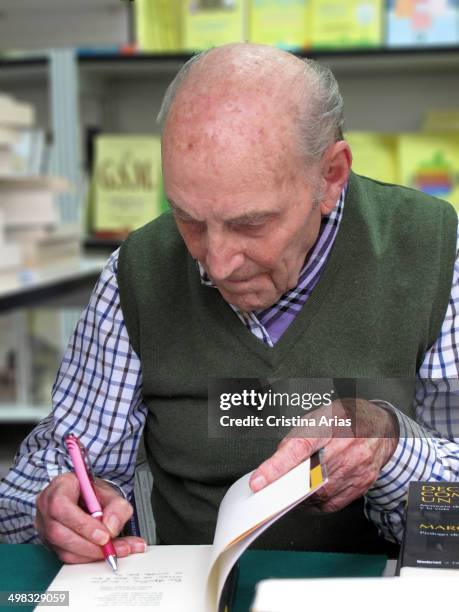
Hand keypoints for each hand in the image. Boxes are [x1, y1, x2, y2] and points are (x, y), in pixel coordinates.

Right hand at [35, 473, 145, 563]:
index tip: (104, 535)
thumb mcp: (112, 494)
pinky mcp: (50, 542)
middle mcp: (46, 506)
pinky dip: (88, 558)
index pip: (61, 505)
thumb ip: (117, 507)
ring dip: (91, 554)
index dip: (82, 524)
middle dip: (89, 545)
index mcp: (60, 485)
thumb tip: (111, 528)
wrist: (87, 498)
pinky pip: (67, 556)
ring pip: (63, 549)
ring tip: (116, 552)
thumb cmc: (95, 493)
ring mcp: (44, 526)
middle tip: (112, 548)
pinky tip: (106, 554)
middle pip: (59, 532)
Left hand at [249, 398, 398, 511]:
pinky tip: (312, 495)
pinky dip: (317, 503)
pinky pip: (333, 503)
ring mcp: (357, 466)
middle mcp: (346, 445)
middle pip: (308, 476)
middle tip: (274, 488)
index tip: (259, 481)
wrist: (380, 427)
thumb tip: (278, 461)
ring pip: (319, 494)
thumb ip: (297, 438)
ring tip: (295, 487)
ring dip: (301, 495)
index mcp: (330, 423)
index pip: (298, 448)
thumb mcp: (318, 416)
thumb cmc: (345, 419)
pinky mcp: (362, 483)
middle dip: (287, 486)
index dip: (276, 467)